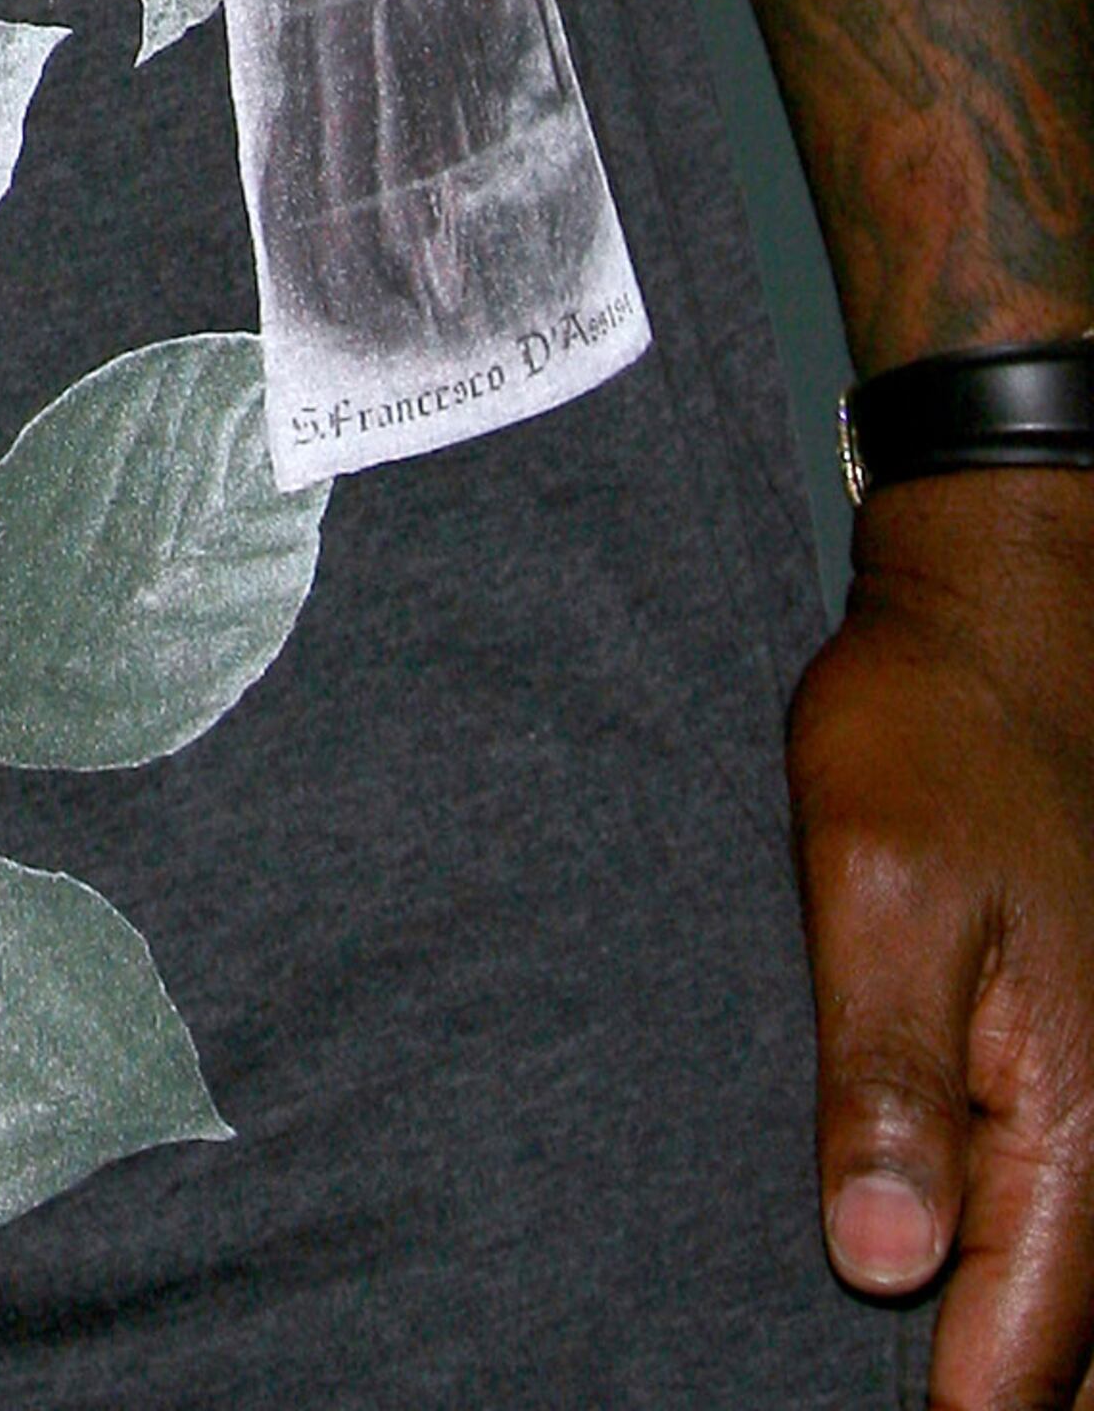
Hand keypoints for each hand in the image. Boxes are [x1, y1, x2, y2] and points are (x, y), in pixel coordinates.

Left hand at [797, 476, 1093, 1402]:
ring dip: (1019, 1337)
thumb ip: (885, 1077)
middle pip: (1078, 1347)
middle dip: (997, 1388)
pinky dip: (1026, 1259)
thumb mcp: (877, 886)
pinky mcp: (1091, 1059)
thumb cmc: (932, 735)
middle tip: (880, 1394)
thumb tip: (882, 1264)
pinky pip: (1077, 1210)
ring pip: (1091, 1289)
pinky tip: (953, 1267)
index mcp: (1082, 1118)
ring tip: (916, 1363)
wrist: (1007, 617)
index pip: (1026, 1356)